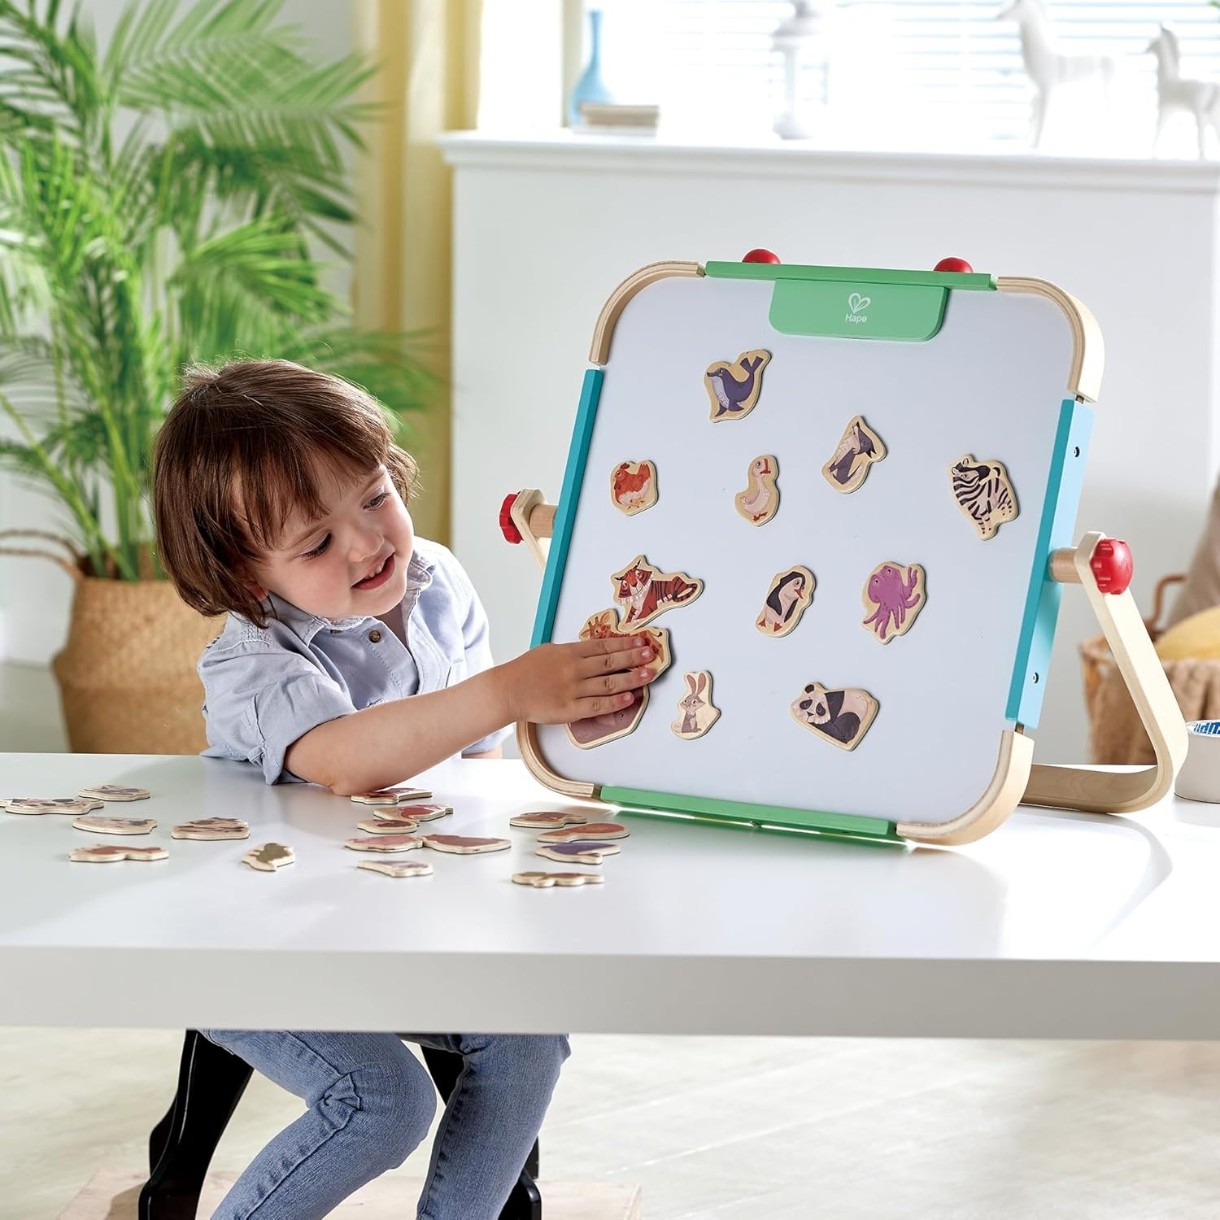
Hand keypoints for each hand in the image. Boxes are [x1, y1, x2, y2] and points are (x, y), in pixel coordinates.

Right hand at [498, 636, 655, 724]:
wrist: (508, 690)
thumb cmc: (527, 670)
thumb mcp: (550, 651)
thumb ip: (573, 651)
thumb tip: (596, 649)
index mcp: (569, 652)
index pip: (603, 645)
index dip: (624, 643)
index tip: (641, 641)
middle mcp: (574, 668)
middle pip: (610, 661)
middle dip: (634, 657)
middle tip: (652, 655)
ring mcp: (573, 689)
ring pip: (608, 683)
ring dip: (631, 678)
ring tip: (648, 675)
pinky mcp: (570, 709)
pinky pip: (598, 705)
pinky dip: (615, 701)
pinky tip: (629, 697)